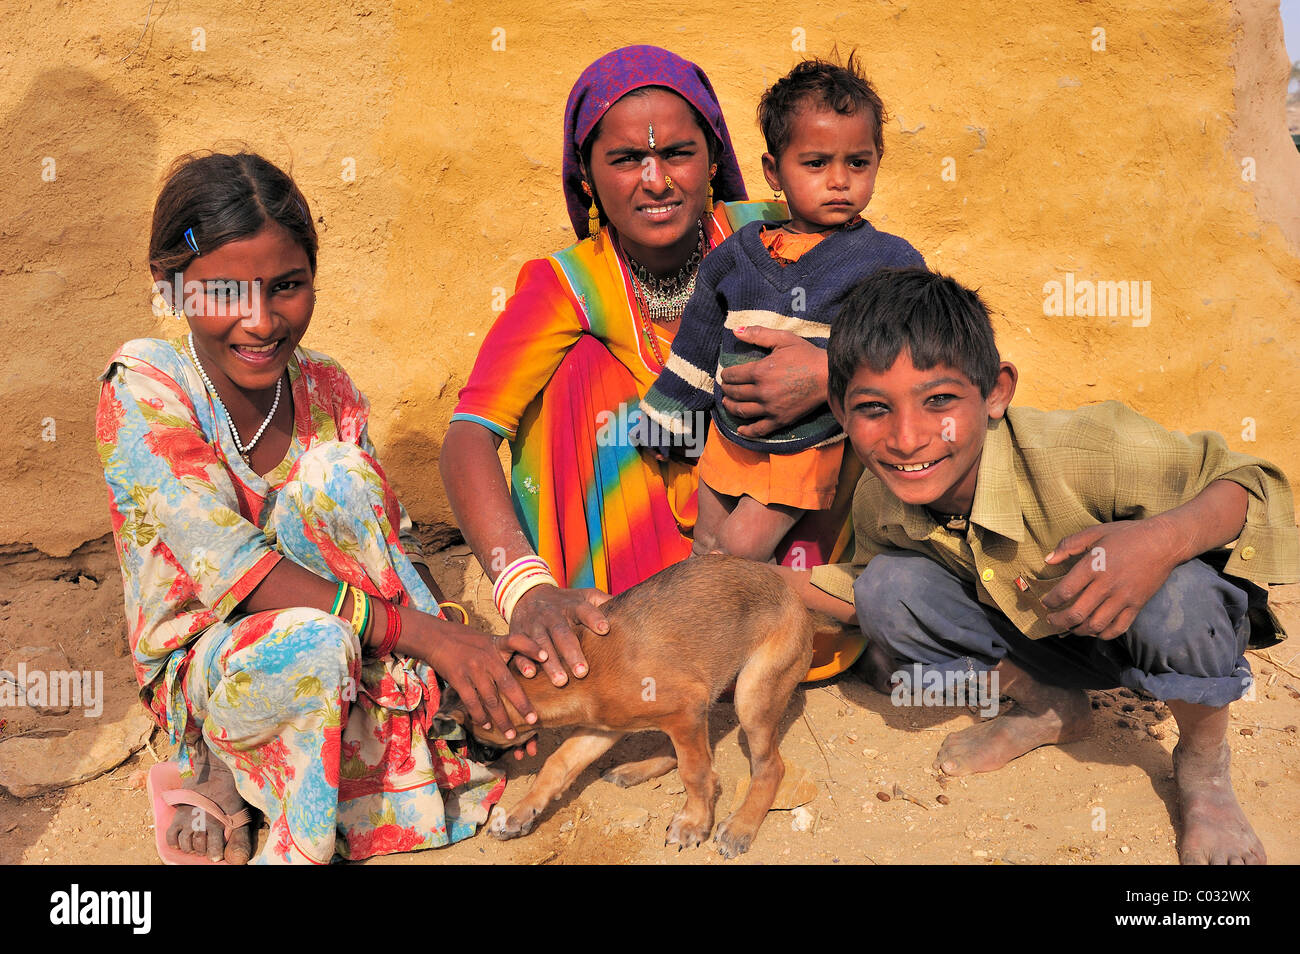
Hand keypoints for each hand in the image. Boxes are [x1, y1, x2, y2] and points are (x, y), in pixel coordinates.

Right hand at [418, 619, 545, 739]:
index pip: (517, 641)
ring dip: (501, 719)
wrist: (436, 637)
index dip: (532, 647)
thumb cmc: (467, 640)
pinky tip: (486, 725)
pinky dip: (480, 715)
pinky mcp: (458, 678)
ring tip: (510, 734)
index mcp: (497, 645)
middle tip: (533, 720)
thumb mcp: (489, 640)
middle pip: (508, 683)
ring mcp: (473, 669)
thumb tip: (528, 666)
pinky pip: (472, 701)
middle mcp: (488, 657)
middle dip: (522, 704)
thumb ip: (505, 652)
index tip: (546, 658)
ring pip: (491, 699)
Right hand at [508, 584, 611, 685]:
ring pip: (541, 644)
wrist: (527, 594)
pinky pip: (519, 648)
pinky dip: (523, 661)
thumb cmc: (565, 602)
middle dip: (572, 652)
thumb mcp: (584, 596)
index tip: (605, 629)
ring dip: (550, 663)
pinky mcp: (518, 634)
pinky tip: (530, 674)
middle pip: (562, 633)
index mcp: (572, 606)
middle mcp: (552, 615)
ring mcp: (534, 625)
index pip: (585, 610)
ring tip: (561, 681)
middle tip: (583, 672)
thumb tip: (633, 606)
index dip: (594, 618)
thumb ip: (604, 602)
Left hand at [717, 327, 827, 436]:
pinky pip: (759, 429)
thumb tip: (735, 331)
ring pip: (742, 411)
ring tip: (727, 403)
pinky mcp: (780, 420)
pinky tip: (740, 429)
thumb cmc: (806, 355)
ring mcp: (770, 408)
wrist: (828, 376)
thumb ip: (758, 334)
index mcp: (760, 371)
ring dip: (730, 407)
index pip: (733, 375)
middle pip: (735, 393)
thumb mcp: (783, 339)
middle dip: (727, 390)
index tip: (726, 375)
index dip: (726, 375)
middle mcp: (762, 392)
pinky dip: (746, 431)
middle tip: (725, 388)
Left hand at [1041, 519, 1179, 639]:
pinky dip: (1103, 634)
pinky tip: (1094, 631)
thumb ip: (1068, 545)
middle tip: (1051, 621)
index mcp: (1093, 566)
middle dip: (1059, 621)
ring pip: (1095, 625)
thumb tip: (1048, 560)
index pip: (1065, 591)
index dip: (1051, 601)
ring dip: (1079, 631)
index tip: (1045, 603)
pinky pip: (1118, 628)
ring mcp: (1123, 598)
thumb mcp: (1094, 532)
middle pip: (1077, 614)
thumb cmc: (1127, 535)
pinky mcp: (1137, 605)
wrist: (1163, 542)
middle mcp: (1106, 585)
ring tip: (1070, 628)